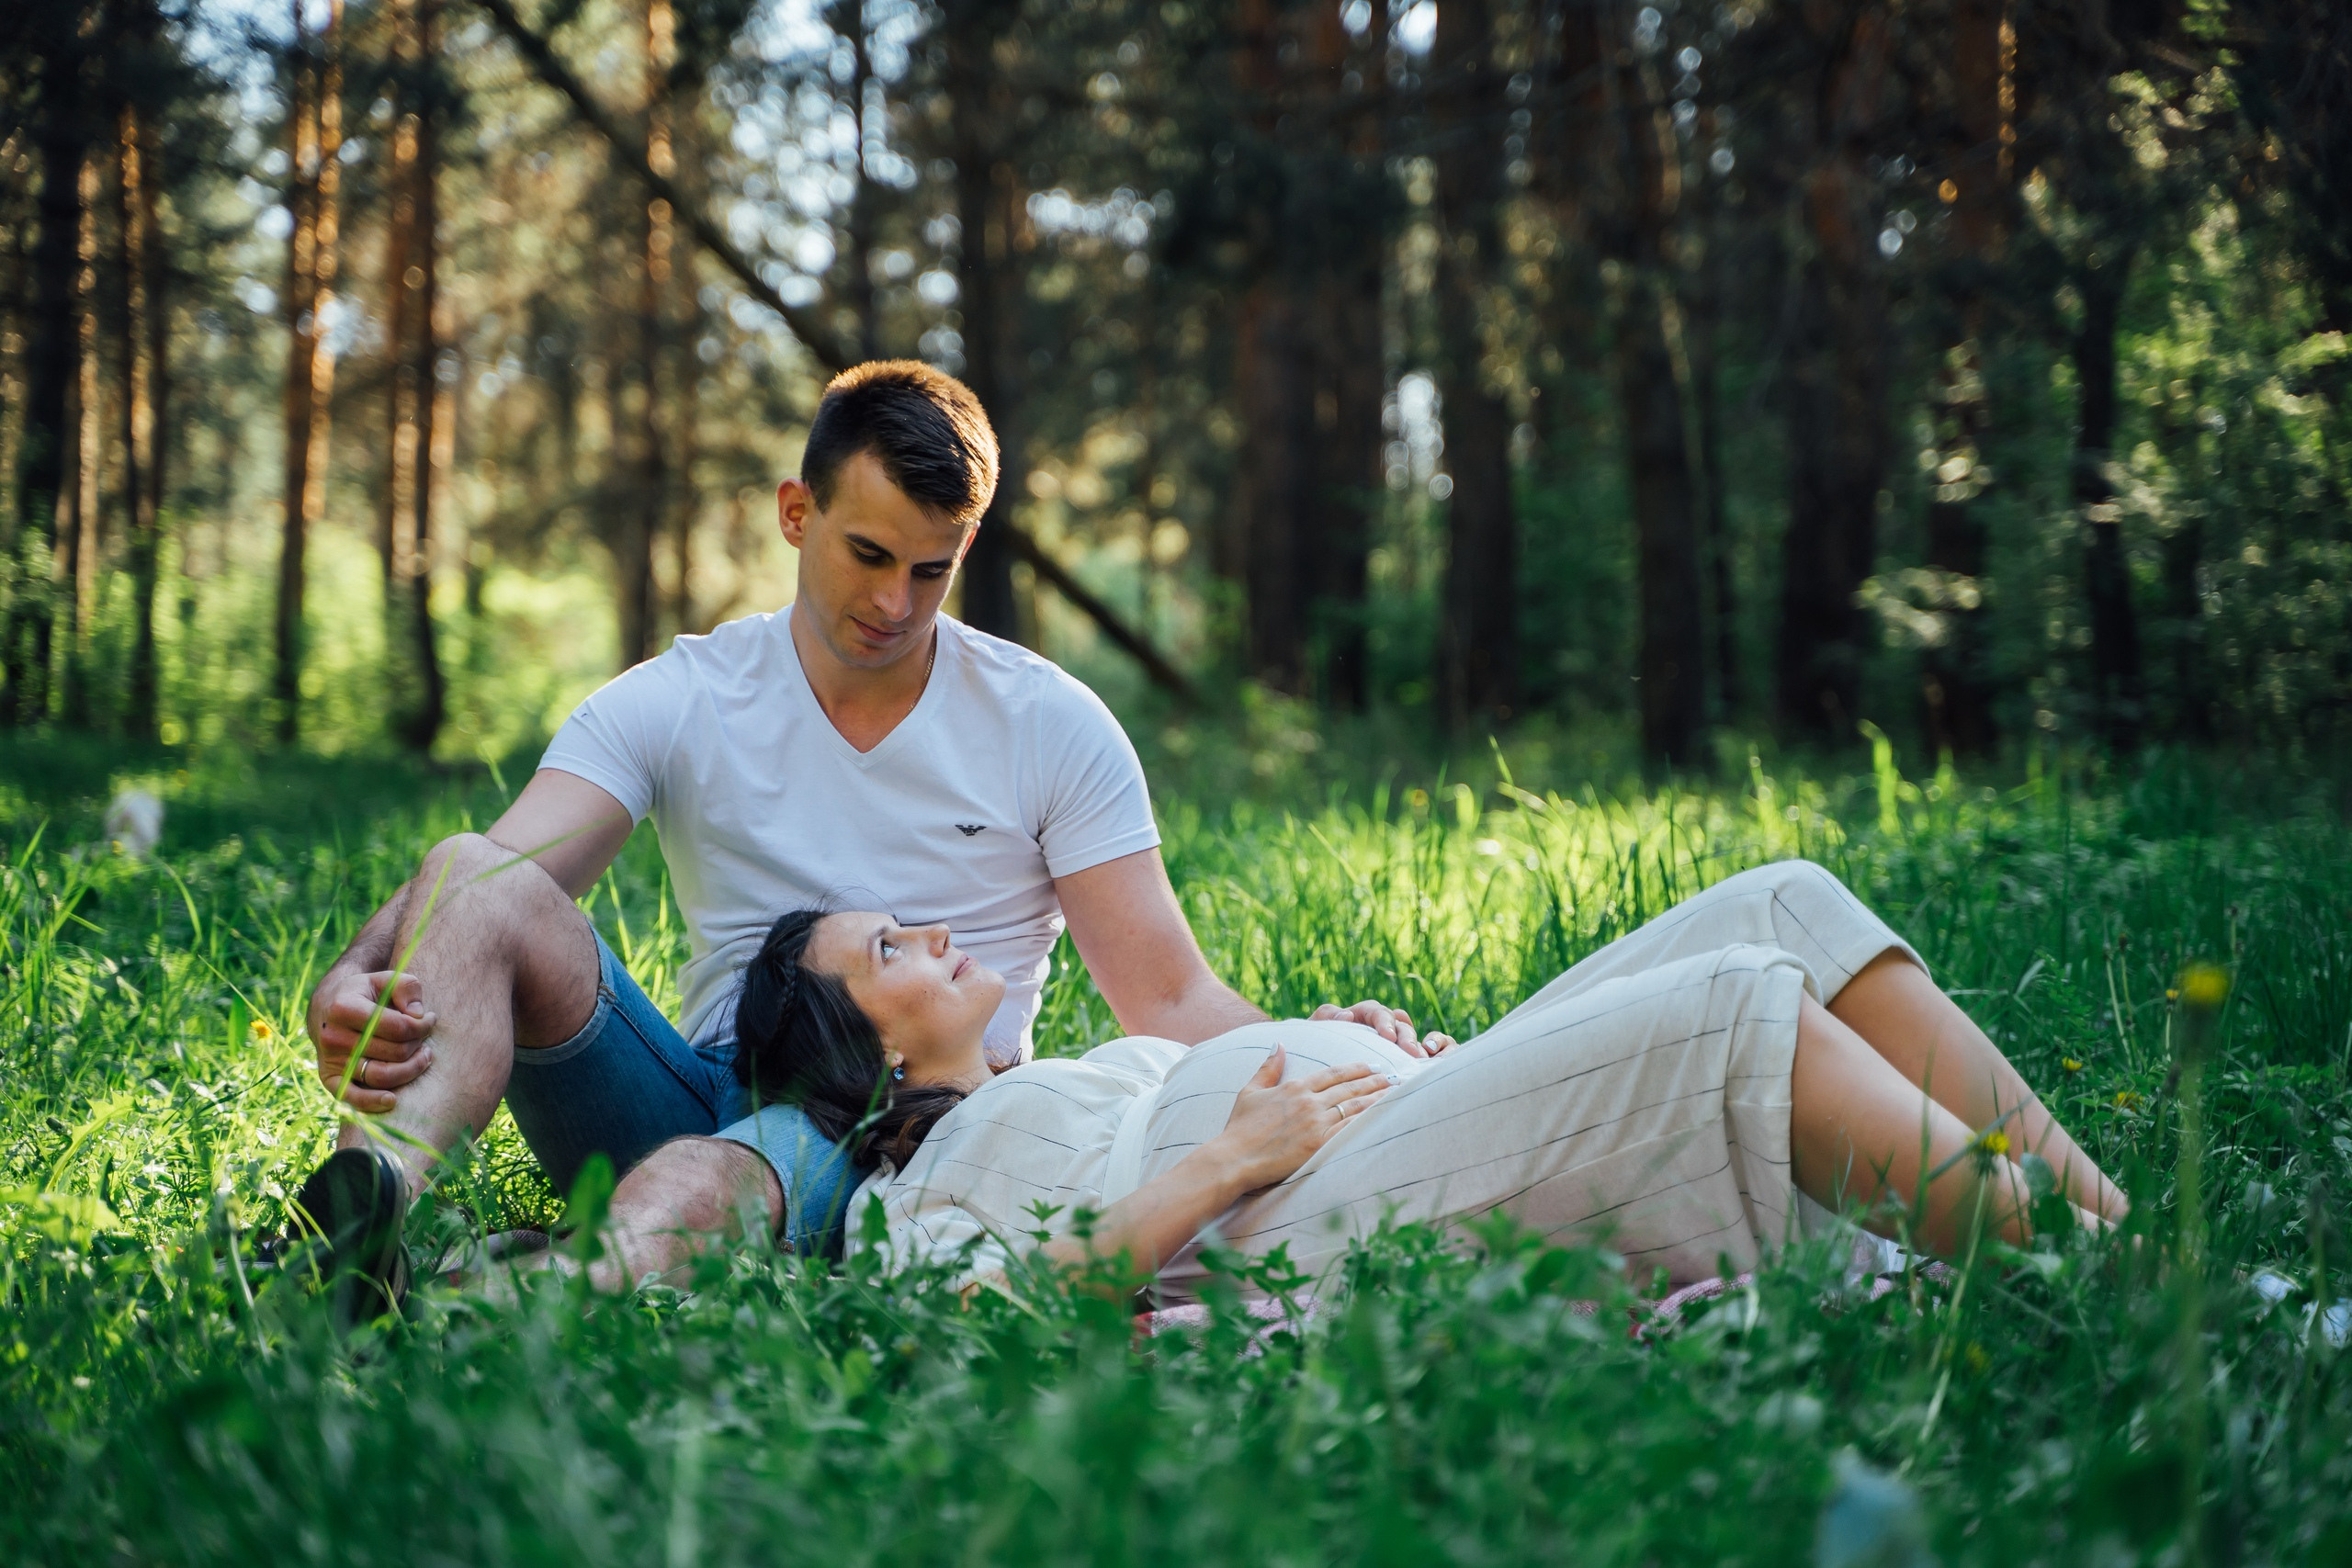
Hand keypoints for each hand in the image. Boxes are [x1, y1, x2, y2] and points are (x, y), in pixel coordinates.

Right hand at [309, 969, 435, 1112]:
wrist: (328, 1009)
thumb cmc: (364, 994)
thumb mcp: (384, 979)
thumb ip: (406, 987)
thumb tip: (419, 1014)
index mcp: (345, 1008)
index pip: (398, 1026)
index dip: (422, 1026)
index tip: (429, 1019)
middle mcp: (334, 1036)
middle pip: (394, 1052)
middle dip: (418, 1046)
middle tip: (425, 1038)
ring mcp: (331, 1060)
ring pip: (381, 1076)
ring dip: (411, 1070)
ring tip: (423, 1057)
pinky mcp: (329, 1078)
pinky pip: (352, 1097)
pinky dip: (373, 1103)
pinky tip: (393, 1100)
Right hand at [1208, 1044, 1393, 1192]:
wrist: (1234, 1158)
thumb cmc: (1239, 1128)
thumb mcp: (1250, 1091)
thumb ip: (1268, 1067)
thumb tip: (1279, 1044)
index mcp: (1294, 1087)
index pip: (1332, 1074)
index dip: (1354, 1069)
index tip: (1370, 1065)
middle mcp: (1309, 1102)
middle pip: (1349, 1088)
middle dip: (1373, 1080)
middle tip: (1391, 1076)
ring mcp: (1315, 1123)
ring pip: (1353, 1107)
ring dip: (1375, 1098)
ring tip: (1392, 1093)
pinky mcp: (1319, 1144)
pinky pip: (1349, 1129)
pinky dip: (1367, 1120)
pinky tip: (1380, 1116)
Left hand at [1311, 998, 1443, 1056]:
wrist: (1318, 1080)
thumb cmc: (1313, 1050)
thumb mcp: (1314, 1033)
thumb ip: (1325, 1019)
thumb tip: (1346, 1014)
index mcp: (1359, 1016)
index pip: (1375, 1011)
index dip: (1384, 1022)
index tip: (1388, 1036)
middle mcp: (1379, 1026)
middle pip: (1399, 1023)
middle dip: (1406, 1036)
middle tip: (1412, 1053)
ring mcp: (1391, 1042)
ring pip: (1411, 1036)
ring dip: (1418, 1045)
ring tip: (1421, 1061)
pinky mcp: (1401, 1058)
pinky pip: (1420, 1051)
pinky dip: (1429, 1053)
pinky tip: (1428, 1067)